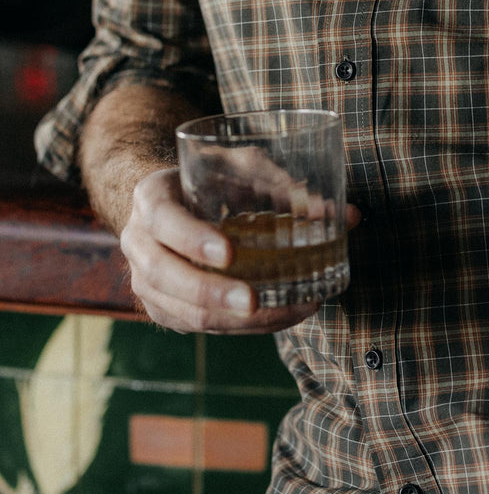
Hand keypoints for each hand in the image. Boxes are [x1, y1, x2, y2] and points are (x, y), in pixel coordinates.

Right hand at [120, 166, 360, 333]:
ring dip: (231, 320)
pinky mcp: (164, 307)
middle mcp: (138, 241)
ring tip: (284, 313)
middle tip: (253, 301)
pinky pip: (196, 326)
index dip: (193, 240)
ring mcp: (146, 280)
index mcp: (151, 198)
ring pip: (181, 311)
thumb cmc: (213, 177)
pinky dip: (238, 328)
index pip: (164, 221)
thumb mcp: (241, 166)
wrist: (174, 200)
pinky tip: (277, 319)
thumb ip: (284, 184)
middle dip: (211, 293)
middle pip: (165, 276)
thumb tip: (346, 216)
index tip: (229, 252)